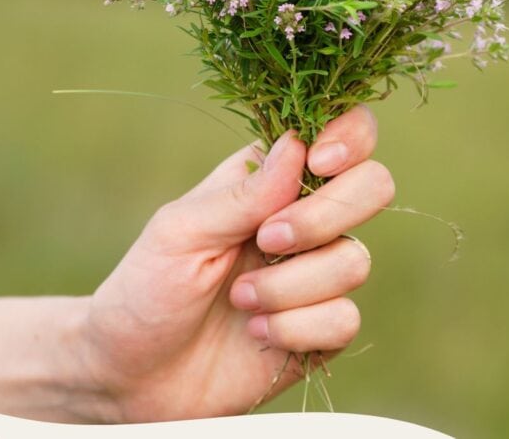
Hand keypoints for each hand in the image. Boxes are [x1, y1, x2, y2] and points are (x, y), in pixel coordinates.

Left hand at [75, 105, 393, 420]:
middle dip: (325, 215)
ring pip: (355, 260)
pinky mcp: (322, 328)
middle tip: (268, 239)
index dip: (349, 138)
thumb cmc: (147, 289)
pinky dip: (295, 328)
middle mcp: (305, 218)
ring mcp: (317, 273)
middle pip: (373, 186)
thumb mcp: (181, 232)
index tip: (319, 162)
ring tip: (240, 300)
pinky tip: (257, 332)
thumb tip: (298, 144)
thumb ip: (243, 194)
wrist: (135, 375)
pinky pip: (344, 319)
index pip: (343, 133)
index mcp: (270, 178)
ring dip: (290, 285)